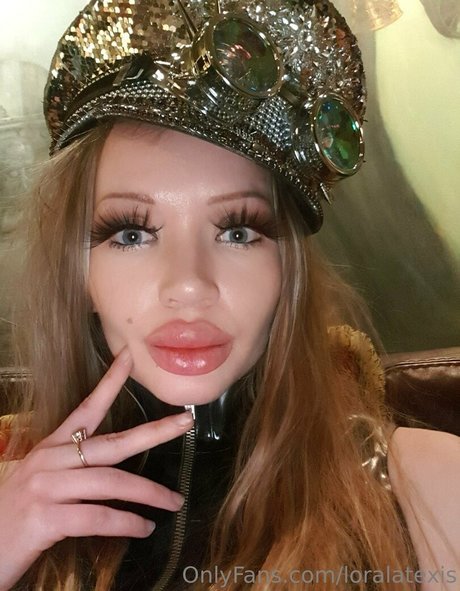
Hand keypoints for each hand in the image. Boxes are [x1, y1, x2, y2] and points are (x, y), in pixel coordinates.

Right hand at [0, 348, 193, 589]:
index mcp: (51, 448)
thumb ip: (72, 471)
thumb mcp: (42, 482)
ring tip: (174, 502)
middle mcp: (50, 460)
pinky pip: (97, 517)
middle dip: (154, 432)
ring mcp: (47, 488)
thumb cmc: (13, 516)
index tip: (129, 359)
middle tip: (185, 422)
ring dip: (149, 493)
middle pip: (112, 443)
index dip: (109, 383)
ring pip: (111, 482)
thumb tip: (111, 472)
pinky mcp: (45, 519)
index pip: (86, 408)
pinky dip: (126, 523)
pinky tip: (144, 528)